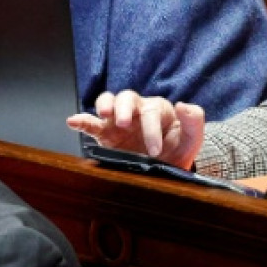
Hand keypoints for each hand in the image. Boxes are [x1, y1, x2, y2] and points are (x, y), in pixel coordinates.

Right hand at [68, 89, 205, 169]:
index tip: (154, 151)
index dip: (151, 130)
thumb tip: (183, 105)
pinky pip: (91, 124)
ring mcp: (119, 121)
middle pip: (127, 97)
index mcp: (158, 110)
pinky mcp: (106, 134)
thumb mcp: (192, 139)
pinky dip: (81, 121)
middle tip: (124, 124)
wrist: (166, 169)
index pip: (151, 112)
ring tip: (104, 115)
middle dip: (124, 109)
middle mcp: (137, 111)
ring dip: (105, 106)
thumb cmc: (178, 152)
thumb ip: (194, 121)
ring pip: (109, 101)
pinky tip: (73, 121)